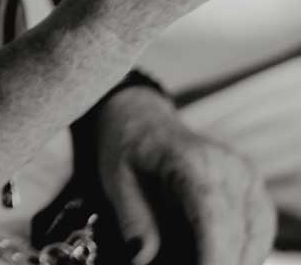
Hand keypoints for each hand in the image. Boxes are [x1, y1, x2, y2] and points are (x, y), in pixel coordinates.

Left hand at [92, 86, 275, 264]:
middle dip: (216, 261)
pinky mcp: (257, 191)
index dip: (213, 257)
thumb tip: (142, 257)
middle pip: (237, 235)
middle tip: (177, 259)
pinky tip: (211, 254)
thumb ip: (134, 222)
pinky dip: (240, 252)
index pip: (213, 217)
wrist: (146, 123)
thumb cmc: (128, 151)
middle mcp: (231, 168)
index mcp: (193, 160)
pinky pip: (259, 234)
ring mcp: (250, 179)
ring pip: (255, 239)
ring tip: (194, 255)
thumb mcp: (116, 182)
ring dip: (230, 257)